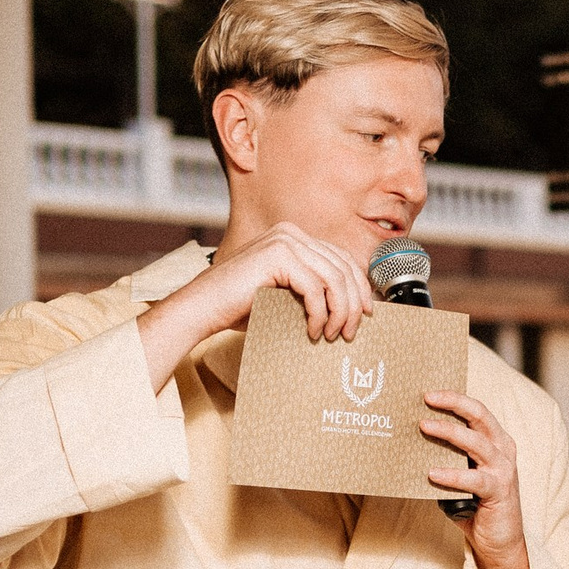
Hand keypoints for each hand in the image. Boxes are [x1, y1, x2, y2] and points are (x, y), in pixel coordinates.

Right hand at [138, 221, 370, 387]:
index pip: (341, 259)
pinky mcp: (277, 256)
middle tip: (351, 331)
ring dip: (339, 312)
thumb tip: (351, 306)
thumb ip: (312, 289)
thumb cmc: (240, 306)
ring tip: (333, 334)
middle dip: (353, 304)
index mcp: (294, 238)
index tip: (365, 313)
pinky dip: (320, 314)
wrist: (203, 309)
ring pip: (334, 279)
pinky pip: (315, 289)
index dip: (359, 287)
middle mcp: (290, 233)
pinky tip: (313, 330)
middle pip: (342, 268)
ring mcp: (283, 242)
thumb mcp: (285, 293)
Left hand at [421, 390, 526, 558]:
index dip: (454, 398)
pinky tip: (432, 474)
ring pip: (476, 442)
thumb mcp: (461, 474)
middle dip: (453, 403)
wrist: (499, 542)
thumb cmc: (475, 506)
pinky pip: (474, 480)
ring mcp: (503, 470)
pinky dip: (452, 475)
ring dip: (449, 432)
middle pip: (479, 416)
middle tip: (426, 398)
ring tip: (424, 427)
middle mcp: (503, 450)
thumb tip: (411, 443)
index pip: (476, 410)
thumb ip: (447, 457)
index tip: (428, 392)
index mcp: (495, 441)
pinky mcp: (499, 492)